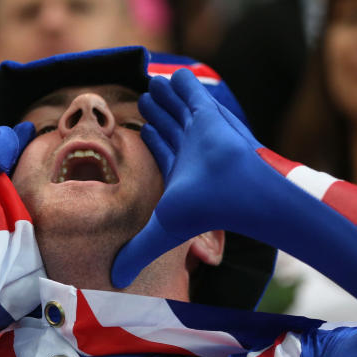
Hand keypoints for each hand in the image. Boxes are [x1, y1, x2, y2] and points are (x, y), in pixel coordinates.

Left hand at [111, 69, 264, 287]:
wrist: (242, 196)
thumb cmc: (206, 211)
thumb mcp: (162, 230)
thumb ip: (138, 251)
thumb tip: (114, 280)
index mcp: (182, 173)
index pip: (166, 151)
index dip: (155, 138)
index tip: (145, 127)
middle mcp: (193, 151)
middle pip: (172, 127)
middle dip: (158, 113)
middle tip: (144, 98)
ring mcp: (203, 132)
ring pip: (181, 111)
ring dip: (166, 98)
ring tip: (152, 85)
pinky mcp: (210, 116)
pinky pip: (193, 95)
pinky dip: (183, 85)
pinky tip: (173, 75)